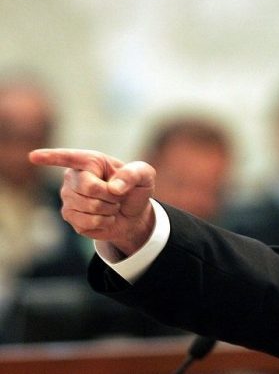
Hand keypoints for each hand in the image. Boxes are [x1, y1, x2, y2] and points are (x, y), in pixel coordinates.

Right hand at [29, 148, 156, 256]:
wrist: (132, 214)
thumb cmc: (135, 189)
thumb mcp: (145, 176)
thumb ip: (135, 173)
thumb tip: (114, 187)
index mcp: (90, 161)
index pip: (68, 157)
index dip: (50, 157)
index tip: (33, 156)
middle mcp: (73, 177)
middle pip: (88, 187)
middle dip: (111, 195)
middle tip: (117, 195)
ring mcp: (68, 197)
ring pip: (89, 206)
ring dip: (109, 209)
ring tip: (111, 205)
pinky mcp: (69, 216)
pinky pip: (88, 222)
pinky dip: (104, 222)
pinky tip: (105, 217)